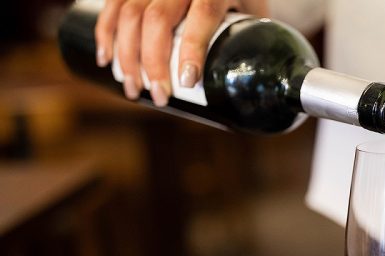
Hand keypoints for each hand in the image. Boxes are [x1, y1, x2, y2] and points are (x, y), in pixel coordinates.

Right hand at [94, 0, 267, 105]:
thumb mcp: (254, 9)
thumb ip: (252, 38)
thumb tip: (257, 86)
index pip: (202, 15)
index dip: (192, 49)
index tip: (187, 82)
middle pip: (157, 19)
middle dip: (153, 63)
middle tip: (159, 97)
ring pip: (130, 14)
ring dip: (126, 56)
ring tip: (133, 89)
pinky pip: (113, 5)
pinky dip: (106, 32)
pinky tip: (106, 60)